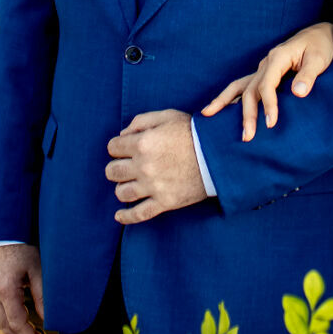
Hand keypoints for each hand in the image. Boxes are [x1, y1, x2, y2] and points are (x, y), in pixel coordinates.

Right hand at [0, 243, 44, 333]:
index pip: (17, 324)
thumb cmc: (21, 245)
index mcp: (6, 291)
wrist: (3, 230)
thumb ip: (42, 296)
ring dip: (12, 329)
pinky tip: (16, 317)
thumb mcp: (36, 270)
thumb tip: (47, 317)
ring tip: (29, 330)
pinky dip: (4, 319)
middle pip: (5, 326)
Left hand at [105, 110, 207, 224]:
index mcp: (143, 142)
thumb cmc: (193, 132)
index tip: (123, 149)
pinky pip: (139, 214)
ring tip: (129, 184)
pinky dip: (126, 217)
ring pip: (122, 193)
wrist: (219, 154)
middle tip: (124, 166)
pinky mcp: (165, 202)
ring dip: (122, 188)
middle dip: (115, 167)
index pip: (113, 147)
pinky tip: (119, 216)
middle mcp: (144, 166)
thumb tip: (123, 135)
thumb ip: (141, 121)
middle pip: (113, 171)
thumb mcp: (167, 116)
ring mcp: (153, 186)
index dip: (117, 147)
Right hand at [202, 22, 332, 140]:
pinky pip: (243, 85)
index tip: (271, 123)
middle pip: (250, 90)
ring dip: (225, 102)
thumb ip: (309, 75)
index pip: (267, 85)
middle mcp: (266, 63)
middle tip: (247, 137)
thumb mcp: (320, 59)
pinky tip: (220, 108)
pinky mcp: (264, 73)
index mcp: (278, 58)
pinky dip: (230, 97)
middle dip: (247, 114)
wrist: (319, 33)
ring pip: (239, 86)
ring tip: (208, 116)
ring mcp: (262, 68)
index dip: (268, 105)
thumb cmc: (321, 46)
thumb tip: (298, 93)